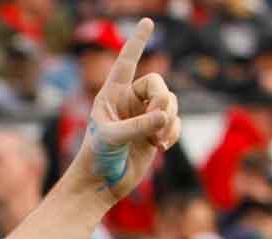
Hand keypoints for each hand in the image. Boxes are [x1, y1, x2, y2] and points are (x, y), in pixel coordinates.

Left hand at [72, 19, 180, 202]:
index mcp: (111, 95)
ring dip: (169, 120)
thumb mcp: (113, 138)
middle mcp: (129, 102)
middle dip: (162, 101)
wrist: (100, 184)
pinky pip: (174, 123)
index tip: (147, 21)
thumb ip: (139, 126)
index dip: (137, 42)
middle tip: (157, 121)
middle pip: (158, 84)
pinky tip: (162, 146)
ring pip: (170, 103)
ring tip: (158, 140)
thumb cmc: (96, 158)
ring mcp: (143, 117)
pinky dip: (173, 132)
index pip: (126, 62)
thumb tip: (166, 118)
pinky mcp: (154, 133)